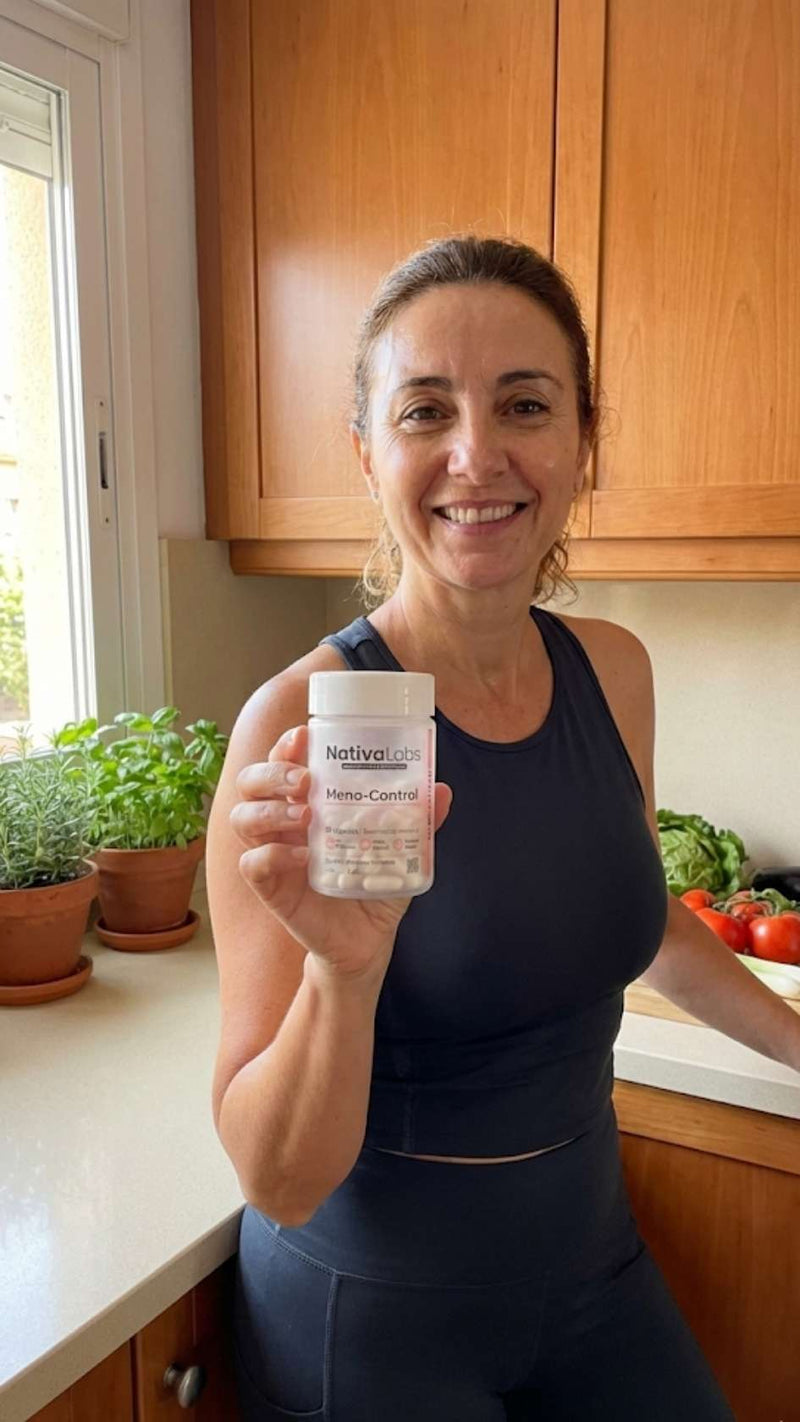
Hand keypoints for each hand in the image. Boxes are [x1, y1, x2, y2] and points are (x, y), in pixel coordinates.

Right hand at [230, 723, 452, 981]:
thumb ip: (418, 821)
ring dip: (269, 810)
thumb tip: (440, 790)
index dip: (287, 745)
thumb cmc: (375, 883)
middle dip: (272, 772)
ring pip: (242, 817)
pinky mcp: (271, 889)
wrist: (369, 939)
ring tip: (305, 816)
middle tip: (305, 781)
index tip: (305, 735)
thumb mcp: (402, 850)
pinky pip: (252, 864)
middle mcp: (284, 822)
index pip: (283, 761)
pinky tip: (303, 858)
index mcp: (308, 801)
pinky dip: (272, 856)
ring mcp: (273, 853)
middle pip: (252, 781)